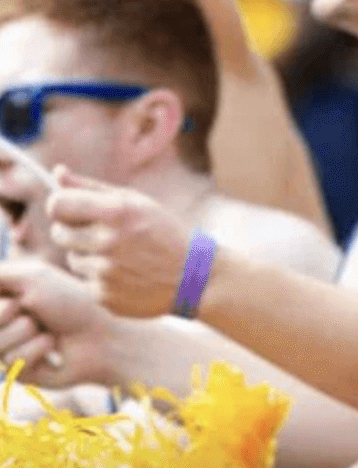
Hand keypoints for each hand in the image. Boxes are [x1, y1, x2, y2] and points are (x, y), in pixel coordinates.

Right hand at [0, 256, 116, 386]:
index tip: (15, 299)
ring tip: (46, 328)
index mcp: (2, 302)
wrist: (102, 332)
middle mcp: (1, 327)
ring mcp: (6, 351)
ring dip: (25, 331)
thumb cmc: (70, 300)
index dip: (0, 305)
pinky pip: (12, 362)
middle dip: (7, 313)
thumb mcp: (33, 278)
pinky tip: (52, 346)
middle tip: (32, 310)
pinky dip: (36, 349)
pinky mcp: (16, 374)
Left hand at [47, 168, 192, 317]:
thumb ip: (92, 187)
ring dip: (87, 253)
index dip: (60, 204)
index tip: (68, 206)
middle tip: (97, 229)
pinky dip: (99, 276)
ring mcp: (104, 272)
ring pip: (72, 257)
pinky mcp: (102, 295)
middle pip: (59, 232)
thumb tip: (57, 172)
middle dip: (71, 229)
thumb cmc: (162, 230)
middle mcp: (108, 242)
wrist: (190, 275)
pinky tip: (124, 272)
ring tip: (119, 252)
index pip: (59, 204)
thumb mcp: (135, 201)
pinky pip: (85, 280)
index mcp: (118, 212)